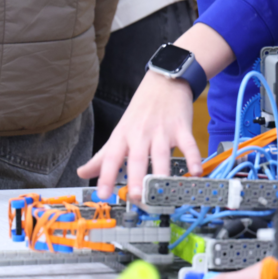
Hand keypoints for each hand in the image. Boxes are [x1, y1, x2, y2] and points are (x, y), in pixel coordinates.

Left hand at [79, 71, 201, 199]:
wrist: (164, 81)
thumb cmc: (141, 110)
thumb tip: (82, 173)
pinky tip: (195, 172)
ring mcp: (162, 130)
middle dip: (136, 177)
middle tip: (135, 196)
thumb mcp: (120, 130)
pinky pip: (188, 144)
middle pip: (137, 157)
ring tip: (162, 191)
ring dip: (162, 172)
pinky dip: (193, 158)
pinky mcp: (181, 127)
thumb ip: (103, 156)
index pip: (111, 157)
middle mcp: (141, 133)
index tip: (102, 194)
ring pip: (162, 153)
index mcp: (123, 135)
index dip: (105, 176)